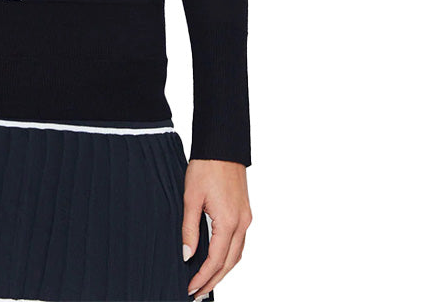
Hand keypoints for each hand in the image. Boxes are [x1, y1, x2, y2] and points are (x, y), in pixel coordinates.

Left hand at [182, 158, 251, 298]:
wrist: (222, 146)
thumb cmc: (206, 167)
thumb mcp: (190, 198)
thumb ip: (189, 229)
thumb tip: (187, 255)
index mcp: (229, 221)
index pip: (216, 259)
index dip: (203, 277)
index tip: (191, 288)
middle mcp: (242, 223)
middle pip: (230, 262)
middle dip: (214, 280)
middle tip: (197, 293)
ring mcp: (246, 218)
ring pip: (237, 254)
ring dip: (223, 270)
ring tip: (206, 282)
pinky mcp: (245, 212)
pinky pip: (239, 242)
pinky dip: (229, 256)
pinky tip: (218, 259)